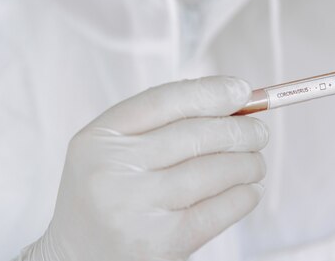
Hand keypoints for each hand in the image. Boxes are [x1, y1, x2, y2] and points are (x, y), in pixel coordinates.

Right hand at [17, 77, 267, 260]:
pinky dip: (242, 196)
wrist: (76, 257)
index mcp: (99, 138)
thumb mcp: (113, 150)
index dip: (211, 91)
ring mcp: (134, 208)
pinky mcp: (159, 243)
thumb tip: (232, 100)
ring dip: (247, 163)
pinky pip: (216, 211)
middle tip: (259, 131)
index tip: (242, 90)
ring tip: (256, 162)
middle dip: (240, 129)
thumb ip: (160, 124)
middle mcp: (112, 170)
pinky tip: (247, 190)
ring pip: (212, 171)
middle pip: (195, 135)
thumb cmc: (106, 195)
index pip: (165, 100)